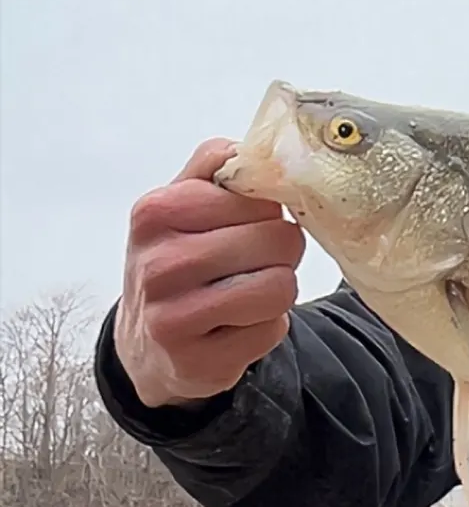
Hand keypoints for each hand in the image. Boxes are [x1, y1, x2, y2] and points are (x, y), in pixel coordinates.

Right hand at [114, 139, 304, 408]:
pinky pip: (272, 331)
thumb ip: (217, 162)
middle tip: (257, 260)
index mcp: (157, 212)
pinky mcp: (196, 363)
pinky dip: (267, 326)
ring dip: (278, 288)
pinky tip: (235, 325)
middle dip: (282, 249)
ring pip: (281, 286)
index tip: (253, 221)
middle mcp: (157, 264)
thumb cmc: (179, 257)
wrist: (147, 343)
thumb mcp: (184, 202)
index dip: (271, 207)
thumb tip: (254, 143)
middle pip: (279, 239)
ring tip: (248, 290)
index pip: (259, 193)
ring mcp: (172, 318)